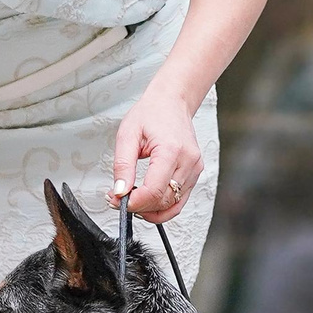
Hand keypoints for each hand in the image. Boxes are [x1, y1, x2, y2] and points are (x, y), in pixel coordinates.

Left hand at [110, 91, 202, 223]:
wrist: (172, 102)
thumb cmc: (151, 113)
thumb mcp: (128, 135)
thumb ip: (123, 166)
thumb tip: (120, 192)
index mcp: (171, 150)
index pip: (154, 190)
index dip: (135, 202)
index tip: (118, 201)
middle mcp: (188, 161)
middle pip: (164, 201)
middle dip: (139, 207)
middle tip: (119, 200)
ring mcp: (195, 168)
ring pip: (174, 205)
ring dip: (151, 210)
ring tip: (132, 200)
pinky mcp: (195, 173)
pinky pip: (180, 200)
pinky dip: (163, 206)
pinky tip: (148, 201)